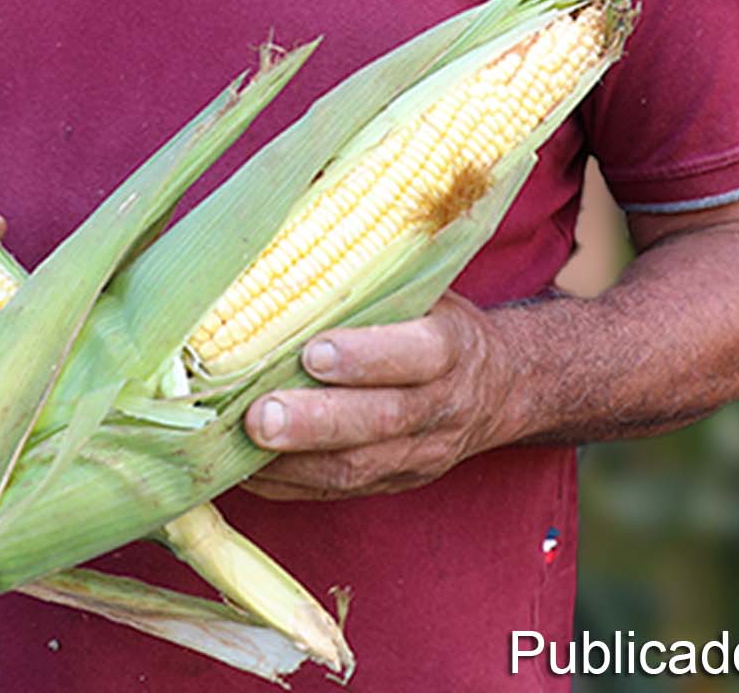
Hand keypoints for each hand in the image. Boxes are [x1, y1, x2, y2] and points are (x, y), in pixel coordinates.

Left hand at [239, 292, 521, 500]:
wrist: (498, 388)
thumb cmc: (440, 322)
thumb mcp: (429, 291)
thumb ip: (376, 281)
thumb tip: (294, 246)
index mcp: (453, 348)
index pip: (418, 355)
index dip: (367, 356)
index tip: (312, 353)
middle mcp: (441, 407)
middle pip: (381, 421)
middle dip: (316, 422)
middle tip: (260, 416)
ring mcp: (419, 454)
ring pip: (357, 467)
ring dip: (293, 460)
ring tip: (240, 443)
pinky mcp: (393, 483)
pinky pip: (336, 492)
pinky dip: (285, 483)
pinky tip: (243, 467)